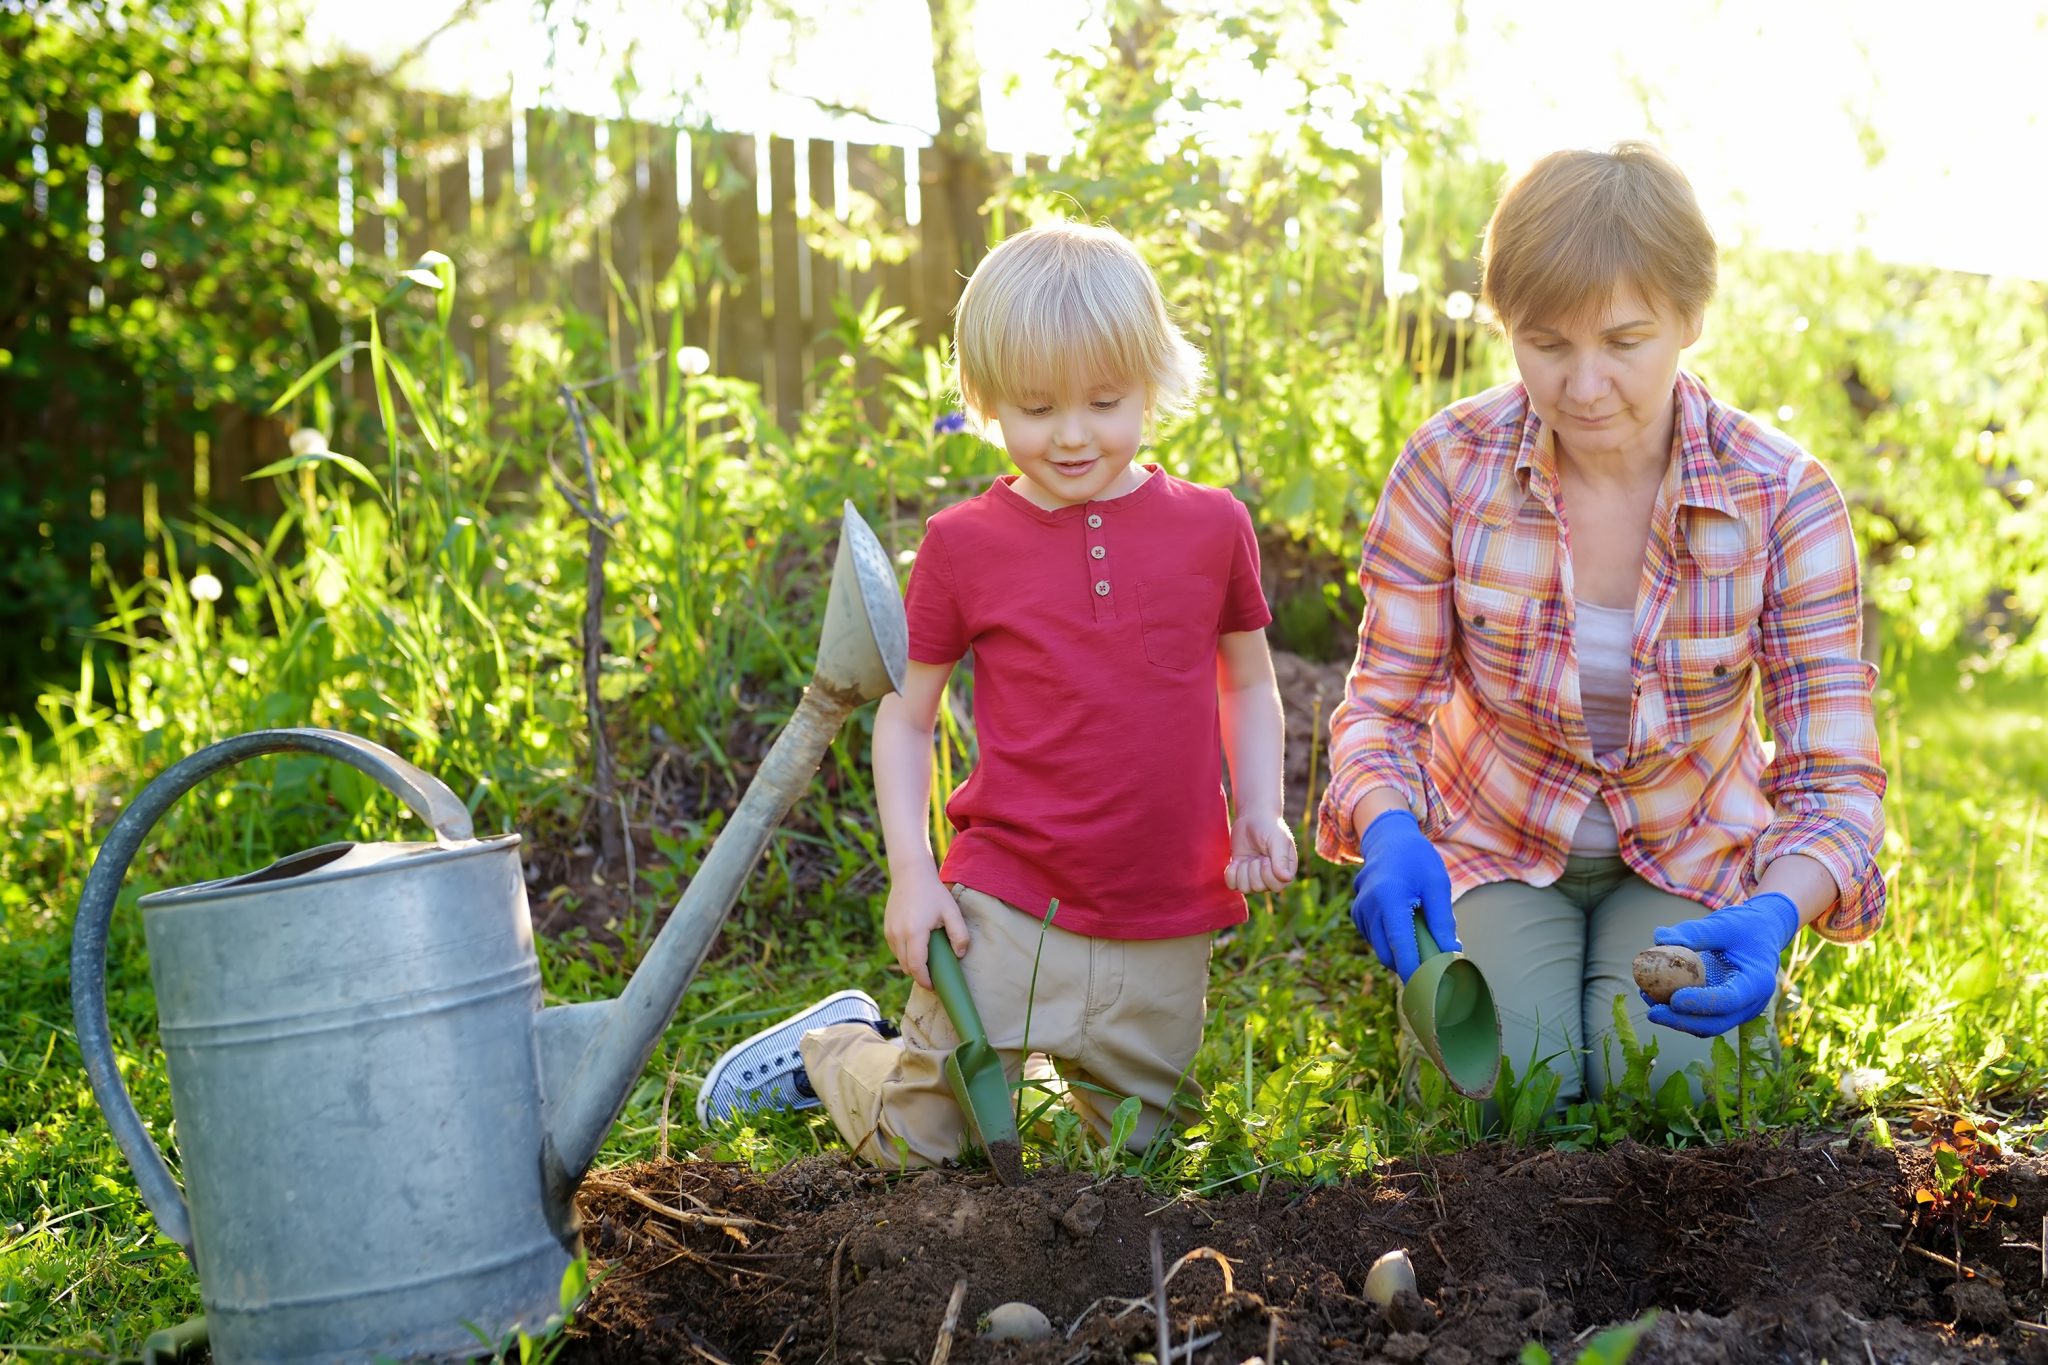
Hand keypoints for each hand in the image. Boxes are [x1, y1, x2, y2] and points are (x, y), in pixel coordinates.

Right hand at [882, 866, 969, 989]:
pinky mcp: (887, 929)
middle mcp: (898, 935)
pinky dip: (906, 954)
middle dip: (920, 975)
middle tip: (935, 975)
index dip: (925, 980)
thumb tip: (959, 955)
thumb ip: (959, 935)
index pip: (917, 967)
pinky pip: (896, 950)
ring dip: (912, 965)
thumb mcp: (952, 912)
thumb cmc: (933, 893)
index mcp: (914, 933)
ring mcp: (890, 932)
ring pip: (900, 960)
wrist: (910, 875)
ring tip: (928, 961)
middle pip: (907, 967)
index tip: (935, 986)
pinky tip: (918, 948)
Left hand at [1226, 812, 1298, 894]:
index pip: (1276, 887)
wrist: (1252, 818)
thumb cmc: (1269, 827)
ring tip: (1246, 858)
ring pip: (1245, 889)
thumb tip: (1286, 879)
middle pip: (1258, 887)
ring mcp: (1255, 877)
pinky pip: (1232, 886)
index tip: (1265, 857)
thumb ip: (1281, 858)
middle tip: (1256, 855)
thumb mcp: (1277, 839)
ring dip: (1242, 871)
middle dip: (1253, 869)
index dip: (1267, 874)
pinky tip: (1236, 862)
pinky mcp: (1240, 874)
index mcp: (1285, 871)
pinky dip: (1231, 874)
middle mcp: (1271, 877)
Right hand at [1349, 809, 1456, 980]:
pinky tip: (1407, 929)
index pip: (1401, 947)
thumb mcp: (1436, 885)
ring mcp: (1359, 912)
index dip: (1415, 973)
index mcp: (1389, 899)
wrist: (1387, 839)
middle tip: (1438, 971)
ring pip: (1381, 950)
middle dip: (1411, 968)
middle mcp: (1369, 908)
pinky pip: (1376, 940)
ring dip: (1402, 955)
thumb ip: (1442, 921)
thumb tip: (1451, 954)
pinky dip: (1392, 943)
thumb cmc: (1416, 860)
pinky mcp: (1357, 915)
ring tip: (1426, 944)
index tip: (1431, 992)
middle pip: (1389, 955)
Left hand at [1643, 893, 1800, 1037]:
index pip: (1730, 999)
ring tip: (1646, 998)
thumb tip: (1659, 938)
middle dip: (1683, 1022)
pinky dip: (1679, 1012)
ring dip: (1676, 1019)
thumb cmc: (1744, 926)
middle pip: (1717, 1023)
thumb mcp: (1722, 924)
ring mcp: (1739, 1010)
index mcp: (1757, 981)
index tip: (1673, 999)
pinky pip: (1702, 1017)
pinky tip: (1653, 995)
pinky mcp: (1726, 1010)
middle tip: (1652, 1013)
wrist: (1761, 934)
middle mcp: (1751, 1003)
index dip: (1701, 1003)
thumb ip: (1693, 932)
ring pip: (1707, 1025)